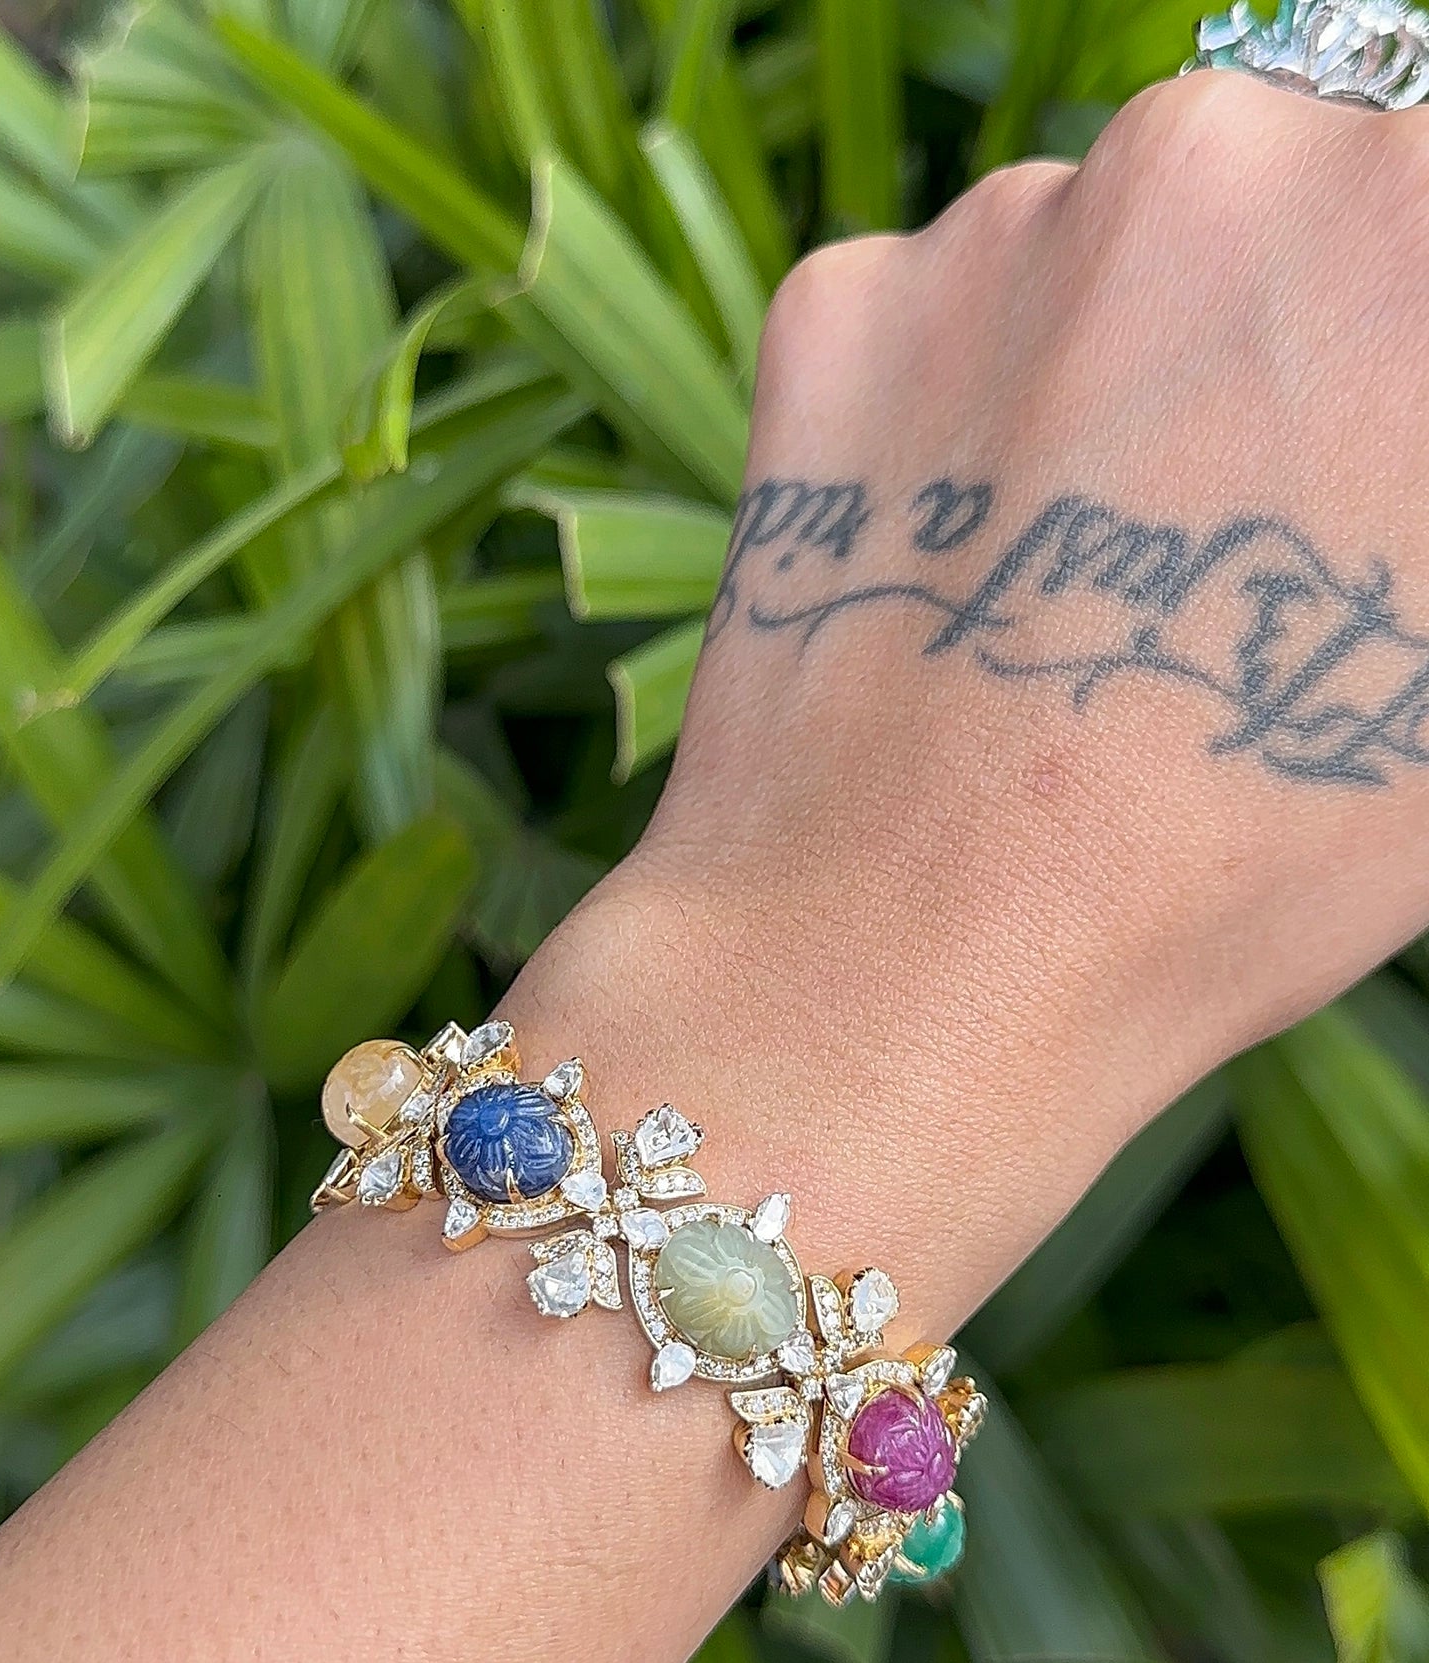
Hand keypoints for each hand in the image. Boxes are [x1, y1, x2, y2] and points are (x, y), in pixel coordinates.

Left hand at [519, 71, 1428, 1327]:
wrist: (917, 959)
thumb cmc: (1246, 850)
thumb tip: (1392, 427)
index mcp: (1423, 220)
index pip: (1418, 227)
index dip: (1386, 378)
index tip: (1352, 475)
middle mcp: (1221, 154)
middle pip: (1285, 204)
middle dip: (1280, 337)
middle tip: (1237, 528)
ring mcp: (1003, 223)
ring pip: (1100, 255)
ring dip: (1114, 364)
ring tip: (1085, 579)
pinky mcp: (841, 305)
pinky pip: (938, 321)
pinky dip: (956, 410)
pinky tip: (962, 569)